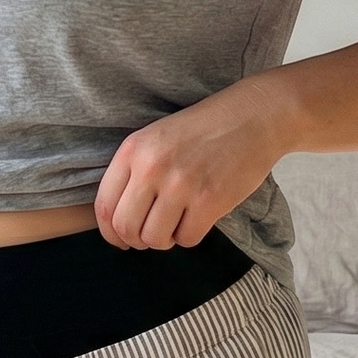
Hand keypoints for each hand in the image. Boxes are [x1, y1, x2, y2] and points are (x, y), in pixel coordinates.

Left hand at [93, 80, 287, 249]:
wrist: (253, 116)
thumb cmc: (204, 129)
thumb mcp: (156, 137)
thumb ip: (134, 171)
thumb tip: (117, 218)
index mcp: (134, 150)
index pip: (104, 206)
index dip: (110, 232)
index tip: (120, 239)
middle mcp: (153, 167)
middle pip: (126, 228)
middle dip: (136, 241)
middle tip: (149, 236)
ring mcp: (181, 185)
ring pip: (155, 239)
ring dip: (164, 240)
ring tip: (175, 225)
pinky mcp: (210, 200)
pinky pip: (187, 238)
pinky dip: (189, 236)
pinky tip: (197, 219)